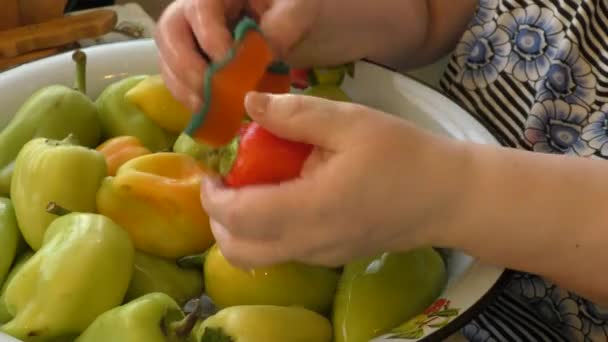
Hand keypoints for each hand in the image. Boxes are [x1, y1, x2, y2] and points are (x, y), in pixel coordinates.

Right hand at [154, 0, 322, 111]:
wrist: (282, 17)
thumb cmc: (286, 7)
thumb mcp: (294, 8)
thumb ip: (283, 26)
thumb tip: (265, 53)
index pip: (200, 8)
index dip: (211, 38)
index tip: (229, 65)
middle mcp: (191, 9)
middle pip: (170, 33)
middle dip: (188, 68)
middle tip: (212, 94)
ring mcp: (185, 35)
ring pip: (167, 58)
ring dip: (184, 87)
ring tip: (208, 110)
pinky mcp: (187, 59)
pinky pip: (176, 78)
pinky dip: (188, 97)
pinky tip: (207, 112)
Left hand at [199, 92, 471, 268]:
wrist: (448, 197)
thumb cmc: (404, 155)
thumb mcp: (350, 122)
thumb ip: (295, 114)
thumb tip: (249, 104)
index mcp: (311, 210)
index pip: (238, 219)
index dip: (212, 197)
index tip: (212, 171)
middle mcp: (310, 243)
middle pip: (238, 251)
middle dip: (217, 220)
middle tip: (225, 183)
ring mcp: (321, 257)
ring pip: (258, 257)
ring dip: (239, 228)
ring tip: (251, 190)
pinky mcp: (332, 258)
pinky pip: (282, 253)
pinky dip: (265, 233)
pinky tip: (284, 199)